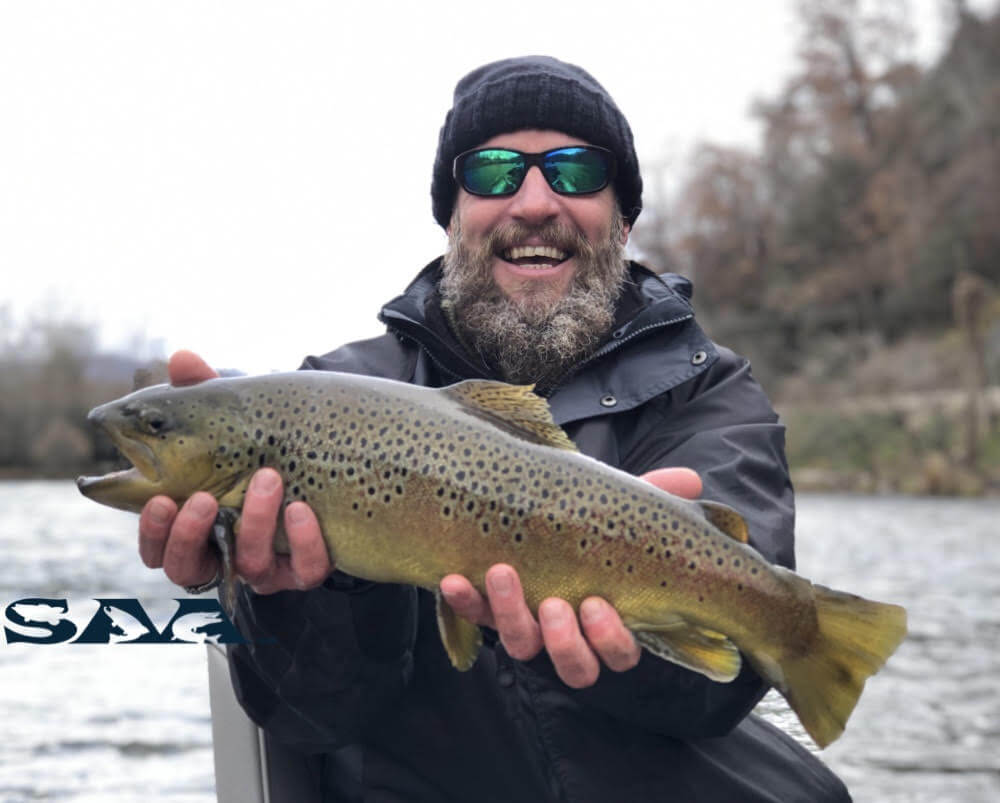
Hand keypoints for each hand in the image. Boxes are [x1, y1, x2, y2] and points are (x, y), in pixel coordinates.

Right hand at [137, 350, 330, 592]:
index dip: (153, 531)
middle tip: (206, 498)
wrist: (328, 456)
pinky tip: (303, 509)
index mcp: (193, 520)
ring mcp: (267, 562)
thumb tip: (182, 358)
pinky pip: (304, 571)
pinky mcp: (307, 566)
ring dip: (253, 525)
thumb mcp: (235, 417)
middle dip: (191, 535)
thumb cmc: (262, 441)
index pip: (157, 544)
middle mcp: (223, 551)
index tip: (160, 499)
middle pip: (188, 569)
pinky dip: (304, 542)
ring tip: (267, 480)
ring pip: (249, 567)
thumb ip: (206, 392)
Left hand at [439, 466, 702, 688]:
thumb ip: (656, 496)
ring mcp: (527, 625)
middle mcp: (570, 636)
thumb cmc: (595, 524)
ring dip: (512, 616)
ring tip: (503, 574)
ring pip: (522, 646)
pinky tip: (454, 578)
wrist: (535, 514)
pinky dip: (464, 601)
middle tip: (559, 606)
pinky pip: (475, 616)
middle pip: (574, 666)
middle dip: (565, 640)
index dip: (611, 638)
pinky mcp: (489, 609)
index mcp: (611, 622)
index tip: (600, 605)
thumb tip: (689, 479)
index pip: (619, 653)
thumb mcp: (625, 509)